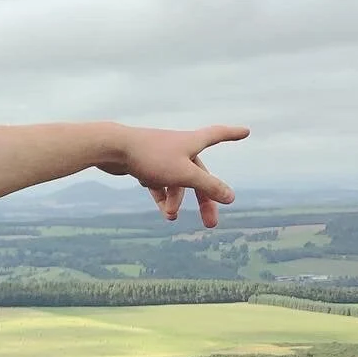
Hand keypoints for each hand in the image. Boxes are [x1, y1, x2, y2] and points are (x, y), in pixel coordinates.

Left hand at [97, 125, 249, 227]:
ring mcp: (160, 155)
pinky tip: (161, 208)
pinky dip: (161, 195)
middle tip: (211, 225)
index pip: (218, 134)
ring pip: (176, 181)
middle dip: (204, 200)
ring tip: (170, 218)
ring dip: (175, 200)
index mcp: (192, 142)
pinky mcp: (144, 163)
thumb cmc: (151, 157)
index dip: (232, 134)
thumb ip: (208, 186)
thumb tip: (231, 197)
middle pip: (198, 175)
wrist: (112, 148)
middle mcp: (179, 146)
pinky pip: (158, 182)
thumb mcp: (184, 175)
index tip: (245, 131)